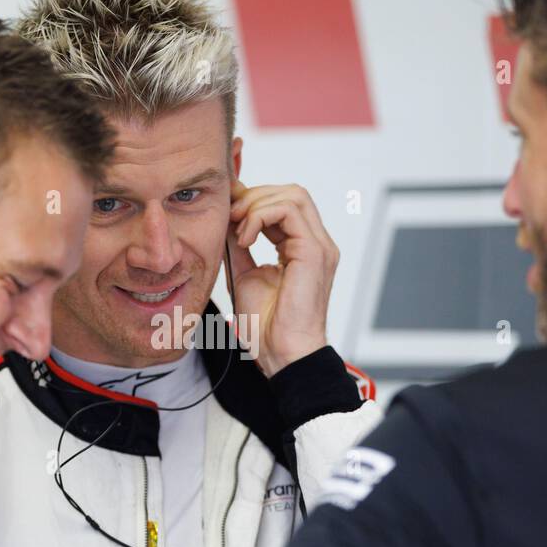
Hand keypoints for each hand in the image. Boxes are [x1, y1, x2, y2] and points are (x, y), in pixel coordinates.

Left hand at [227, 180, 339, 376]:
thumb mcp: (245, 273)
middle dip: (254, 197)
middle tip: (230, 217)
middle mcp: (316, 244)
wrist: (282, 353)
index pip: (284, 204)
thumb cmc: (267, 325)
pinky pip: (288, 210)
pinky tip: (244, 238)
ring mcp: (319, 246)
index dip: (253, 200)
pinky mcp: (314, 252)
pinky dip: (260, 217)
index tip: (227, 211)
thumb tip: (228, 220)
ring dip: (256, 205)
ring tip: (237, 229)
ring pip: (293, 195)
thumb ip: (241, 245)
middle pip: (291, 192)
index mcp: (303, 248)